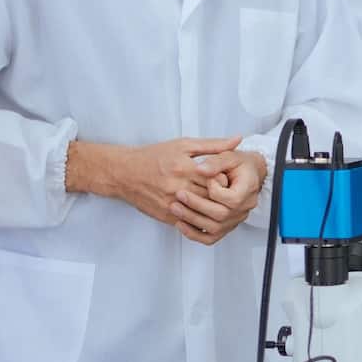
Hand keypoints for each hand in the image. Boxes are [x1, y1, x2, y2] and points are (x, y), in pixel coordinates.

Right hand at [71, 136, 240, 227]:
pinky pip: (189, 221)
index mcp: (184, 168)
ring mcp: (171, 203)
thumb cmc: (154, 156)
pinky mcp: (166, 215)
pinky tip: (205, 210)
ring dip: (213, 208)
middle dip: (224, 195)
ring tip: (219, 201)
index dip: (228, 180)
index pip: (217, 179)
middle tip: (231, 192)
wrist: (123, 173)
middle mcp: (177, 187)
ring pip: (202, 211)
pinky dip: (200, 217)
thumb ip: (213, 145)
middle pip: (211, 197)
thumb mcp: (183, 145)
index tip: (231, 178)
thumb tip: (238, 140)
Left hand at [170, 150, 267, 245]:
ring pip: (214, 228)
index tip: (203, 178)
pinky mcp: (226, 227)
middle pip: (221, 214)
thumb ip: (215, 162)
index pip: (231, 198)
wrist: (248, 173)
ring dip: (192, 219)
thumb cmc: (239, 164)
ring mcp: (235, 220)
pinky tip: (181, 224)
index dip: (215, 189)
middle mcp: (244, 209)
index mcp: (248, 190)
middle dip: (197, 205)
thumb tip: (200, 169)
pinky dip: (194, 233)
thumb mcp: (230, 156)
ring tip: (175, 207)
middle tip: (180, 194)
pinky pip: (210, 238)